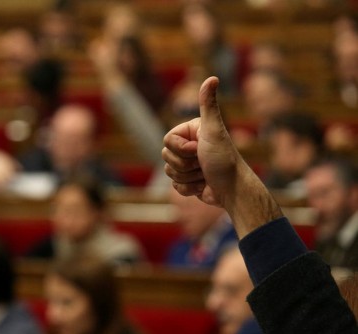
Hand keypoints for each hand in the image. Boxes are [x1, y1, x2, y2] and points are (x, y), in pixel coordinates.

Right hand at [162, 76, 281, 237]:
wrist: (233, 190)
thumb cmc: (224, 160)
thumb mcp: (213, 130)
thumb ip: (208, 105)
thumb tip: (212, 78)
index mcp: (192, 132)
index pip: (167, 140)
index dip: (181, 149)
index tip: (198, 149)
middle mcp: (189, 146)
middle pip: (165, 156)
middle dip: (184, 165)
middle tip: (203, 163)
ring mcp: (188, 164)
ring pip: (168, 172)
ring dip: (188, 177)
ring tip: (206, 174)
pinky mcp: (188, 181)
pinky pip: (175, 186)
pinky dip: (189, 189)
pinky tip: (203, 186)